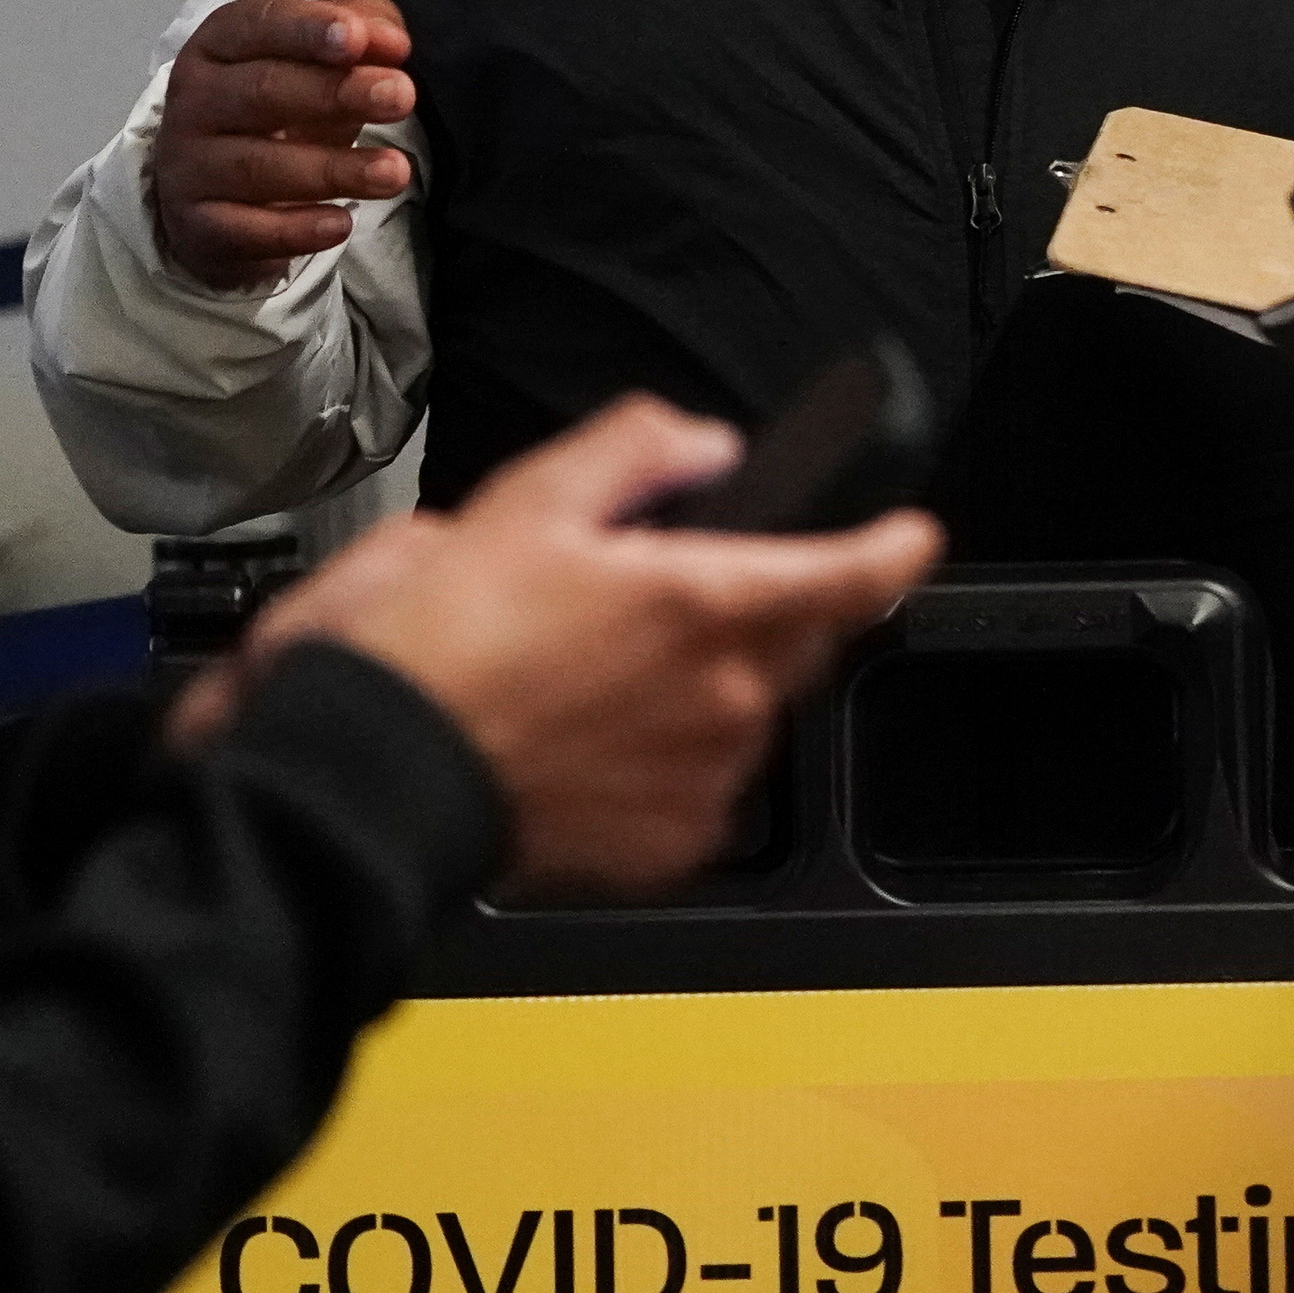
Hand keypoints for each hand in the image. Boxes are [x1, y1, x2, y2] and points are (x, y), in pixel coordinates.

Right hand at [149, 0, 416, 288]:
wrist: (211, 199)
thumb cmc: (275, 114)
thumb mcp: (313, 62)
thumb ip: (358, 34)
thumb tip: (394, 42)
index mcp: (219, 45)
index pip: (257, 25)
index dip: (307, 29)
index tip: (356, 38)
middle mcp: (196, 101)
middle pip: (262, 91)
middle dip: (335, 92)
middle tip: (402, 96)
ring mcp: (191, 166)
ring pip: (259, 165)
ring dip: (334, 169)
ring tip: (395, 171)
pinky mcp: (200, 227)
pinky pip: (248, 230)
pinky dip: (297, 230)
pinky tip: (342, 224)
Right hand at [220, 396, 940, 891]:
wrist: (382, 778)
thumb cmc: (441, 647)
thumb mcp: (528, 502)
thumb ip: (635, 452)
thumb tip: (702, 447)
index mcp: (707, 604)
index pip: (853, 574)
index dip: (894, 548)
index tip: (911, 536)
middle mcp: (726, 698)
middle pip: (797, 641)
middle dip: (759, 609)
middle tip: (660, 602)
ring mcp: (705, 779)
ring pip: (745, 715)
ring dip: (703, 687)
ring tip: (596, 679)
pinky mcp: (671, 846)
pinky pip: (702, 788)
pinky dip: (666, 760)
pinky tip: (591, 742)